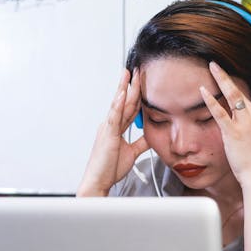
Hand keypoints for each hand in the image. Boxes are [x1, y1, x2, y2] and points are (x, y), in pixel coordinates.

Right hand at [77, 68, 148, 195]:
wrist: (98, 181)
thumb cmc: (109, 169)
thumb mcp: (132, 152)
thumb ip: (141, 142)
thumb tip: (152, 134)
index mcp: (115, 128)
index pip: (128, 107)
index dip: (135, 94)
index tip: (141, 81)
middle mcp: (110, 125)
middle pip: (123, 102)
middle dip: (131, 85)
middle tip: (136, 69)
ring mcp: (107, 128)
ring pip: (118, 105)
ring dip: (124, 88)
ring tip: (128, 74)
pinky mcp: (107, 135)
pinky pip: (113, 117)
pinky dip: (117, 105)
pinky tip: (121, 94)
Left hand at [200, 61, 250, 188]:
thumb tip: (243, 121)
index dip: (237, 101)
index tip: (228, 87)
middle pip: (241, 94)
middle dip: (227, 78)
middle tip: (215, 65)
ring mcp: (247, 123)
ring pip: (233, 96)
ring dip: (221, 80)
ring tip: (212, 68)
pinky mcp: (234, 132)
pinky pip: (221, 112)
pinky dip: (211, 100)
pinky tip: (203, 91)